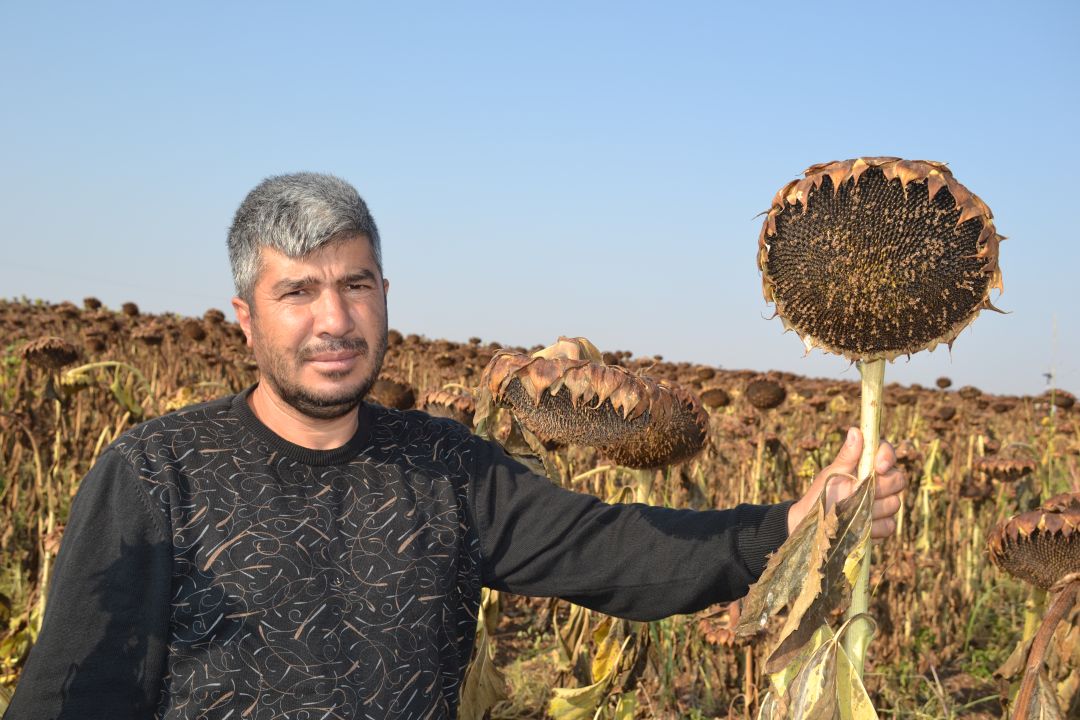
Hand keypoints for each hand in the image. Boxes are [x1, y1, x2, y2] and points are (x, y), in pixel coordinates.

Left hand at [786, 427, 906, 539]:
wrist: (815, 525)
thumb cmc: (822, 494)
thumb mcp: (832, 474)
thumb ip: (847, 456)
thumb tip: (855, 431)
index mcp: (867, 465)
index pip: (888, 453)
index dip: (887, 457)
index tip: (878, 467)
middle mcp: (880, 483)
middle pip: (898, 480)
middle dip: (879, 488)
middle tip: (858, 493)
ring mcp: (884, 504)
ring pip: (895, 503)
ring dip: (873, 508)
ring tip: (852, 510)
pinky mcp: (883, 525)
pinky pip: (889, 525)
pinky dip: (873, 526)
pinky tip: (857, 525)